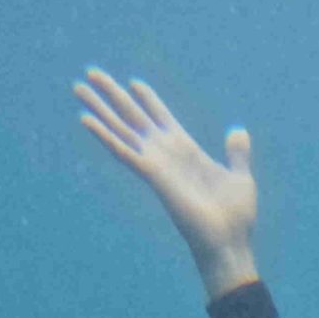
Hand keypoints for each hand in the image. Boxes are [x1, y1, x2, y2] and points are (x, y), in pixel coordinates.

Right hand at [75, 67, 258, 299]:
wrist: (229, 243)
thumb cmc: (236, 218)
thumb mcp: (240, 178)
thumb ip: (236, 154)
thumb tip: (238, 132)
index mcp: (187, 150)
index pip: (162, 117)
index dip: (149, 100)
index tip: (135, 83)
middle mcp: (166, 153)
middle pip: (134, 116)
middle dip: (113, 95)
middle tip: (91, 73)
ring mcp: (156, 163)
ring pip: (121, 129)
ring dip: (98, 108)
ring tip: (78, 88)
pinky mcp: (152, 175)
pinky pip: (122, 151)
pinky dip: (104, 135)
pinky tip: (86, 119)